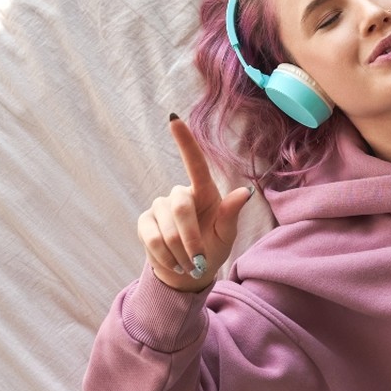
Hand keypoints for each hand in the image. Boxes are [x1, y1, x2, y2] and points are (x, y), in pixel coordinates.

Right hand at [138, 115, 252, 291]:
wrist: (188, 272)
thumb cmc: (211, 248)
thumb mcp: (226, 234)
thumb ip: (231, 214)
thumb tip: (246, 192)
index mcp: (204, 192)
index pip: (195, 163)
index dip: (185, 141)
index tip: (173, 118)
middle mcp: (180, 194)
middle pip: (181, 207)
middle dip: (191, 238)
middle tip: (198, 259)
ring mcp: (159, 207)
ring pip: (167, 228)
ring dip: (180, 252)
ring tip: (189, 264)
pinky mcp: (144, 222)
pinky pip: (153, 239)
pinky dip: (166, 256)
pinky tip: (174, 262)